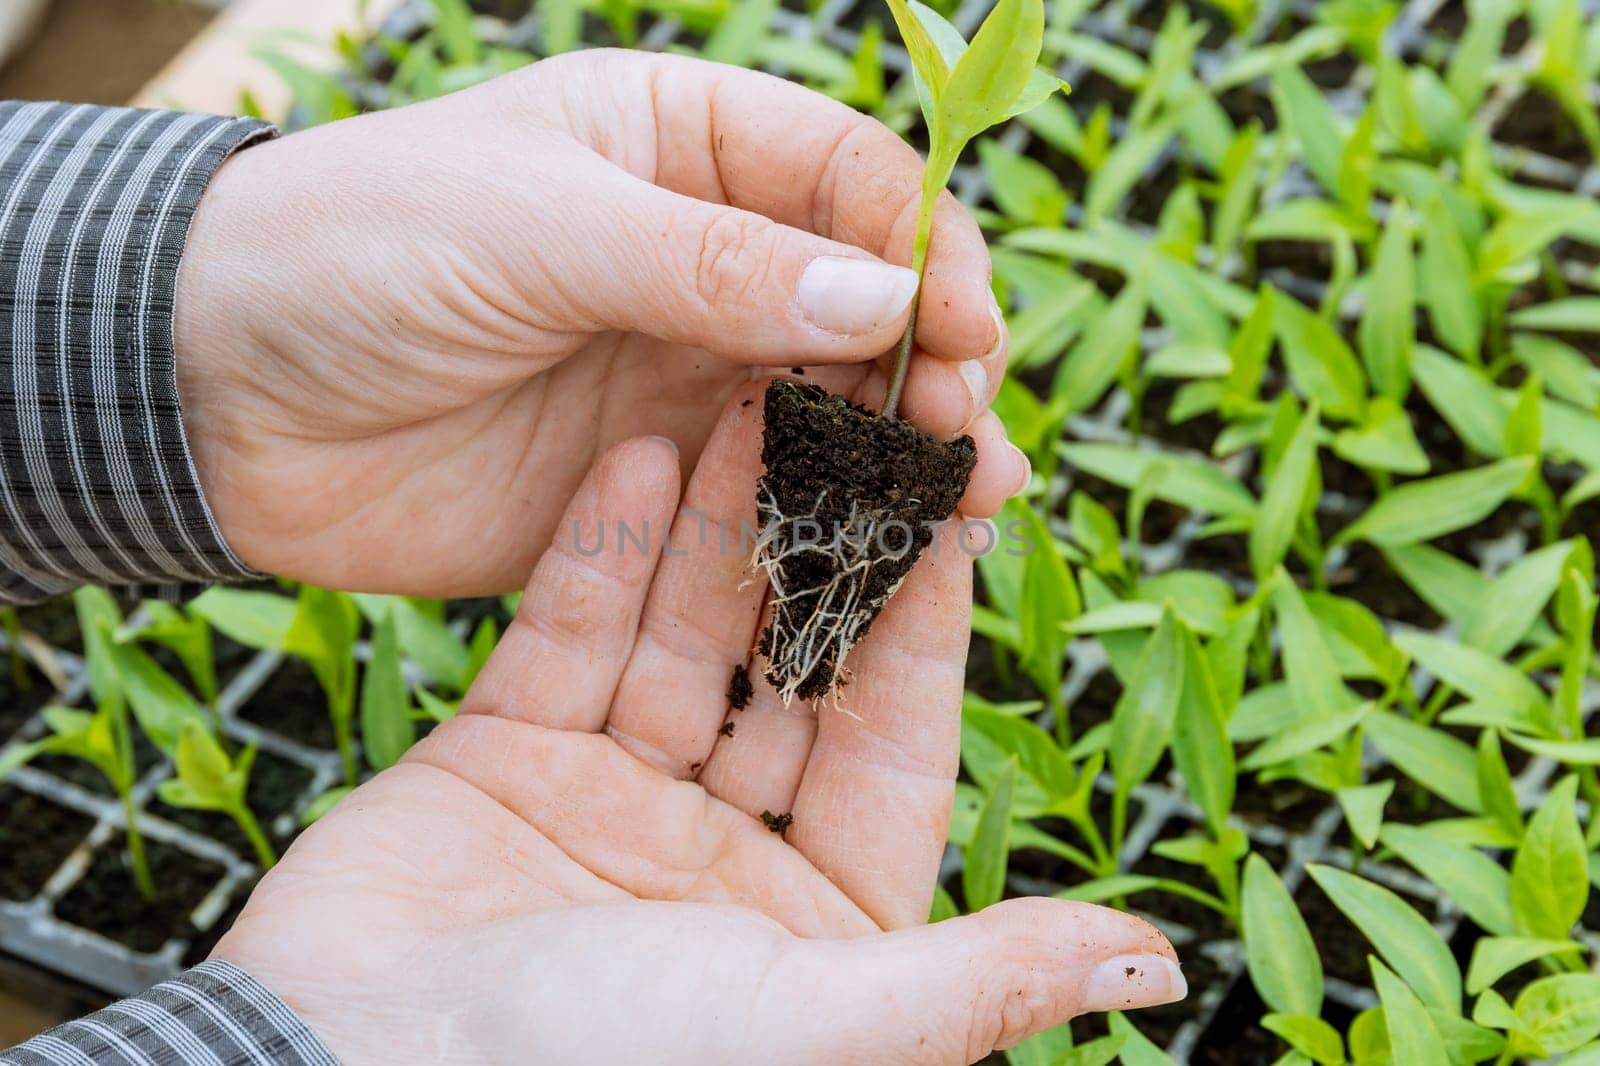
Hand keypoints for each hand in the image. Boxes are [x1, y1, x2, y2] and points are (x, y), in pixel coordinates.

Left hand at [175, 50, 1027, 597]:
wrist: (214, 395)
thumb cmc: (355, 254)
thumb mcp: (532, 225)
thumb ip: (707, 262)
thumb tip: (883, 300)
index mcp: (679, 145)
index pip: (848, 181)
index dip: (921, 248)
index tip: (959, 327)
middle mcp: (702, 258)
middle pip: (864, 303)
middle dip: (932, 360)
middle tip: (963, 430)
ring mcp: (683, 374)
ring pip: (834, 407)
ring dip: (907, 450)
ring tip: (968, 499)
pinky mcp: (656, 482)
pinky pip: (768, 497)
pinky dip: (833, 519)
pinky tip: (889, 551)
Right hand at [213, 390, 1181, 1065]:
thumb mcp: (818, 1028)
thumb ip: (983, 978)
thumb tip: (1155, 962)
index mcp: (816, 919)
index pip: (895, 736)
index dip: (924, 614)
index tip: (952, 493)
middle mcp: (720, 853)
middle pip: (790, 665)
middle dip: (817, 541)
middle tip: (847, 411)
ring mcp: (609, 801)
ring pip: (684, 634)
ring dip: (715, 520)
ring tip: (746, 396)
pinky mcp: (503, 763)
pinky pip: (568, 637)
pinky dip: (602, 552)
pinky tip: (635, 452)